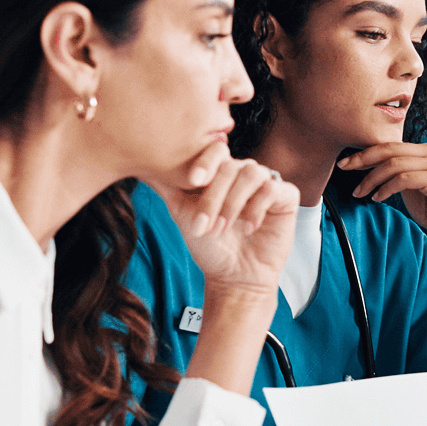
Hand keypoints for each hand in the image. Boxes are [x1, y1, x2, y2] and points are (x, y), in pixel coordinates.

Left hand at [152, 139, 298, 292]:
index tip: (193, 181)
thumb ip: (167, 187)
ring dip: (233, 204)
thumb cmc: (209, 246)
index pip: (215, 150)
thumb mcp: (182, 214)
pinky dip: (257, 208)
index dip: (205, 161)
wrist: (235, 276)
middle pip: (230, 165)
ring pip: (251, 174)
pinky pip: (272, 188)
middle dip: (214, 197)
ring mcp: (266, 182)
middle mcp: (244, 173)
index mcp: (221, 172)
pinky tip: (249, 227)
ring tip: (224, 228)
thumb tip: (140, 165)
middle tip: (204, 225)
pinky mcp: (286, 196)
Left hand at [338, 143, 426, 248]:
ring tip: (360, 193)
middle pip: (390, 149)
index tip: (346, 163)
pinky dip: (386, 188)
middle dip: (363, 159)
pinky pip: (402, 179)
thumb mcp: (410, 184)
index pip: (392, 145)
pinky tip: (377, 198)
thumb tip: (366, 160)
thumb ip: (396, 169)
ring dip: (371, 179)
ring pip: (394, 164)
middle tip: (344, 168)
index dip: (366, 153)